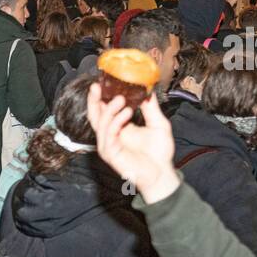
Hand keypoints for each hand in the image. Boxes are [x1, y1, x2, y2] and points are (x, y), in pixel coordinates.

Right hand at [86, 84, 179, 203]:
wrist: (162, 173)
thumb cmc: (159, 153)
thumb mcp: (158, 124)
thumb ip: (151, 108)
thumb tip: (148, 91)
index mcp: (118, 128)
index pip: (103, 110)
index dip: (101, 97)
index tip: (103, 82)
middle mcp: (110, 136)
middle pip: (95, 116)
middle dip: (94, 100)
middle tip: (97, 86)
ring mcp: (109, 145)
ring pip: (101, 123)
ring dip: (109, 109)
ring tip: (121, 99)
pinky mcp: (111, 154)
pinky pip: (109, 135)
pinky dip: (116, 122)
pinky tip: (126, 113)